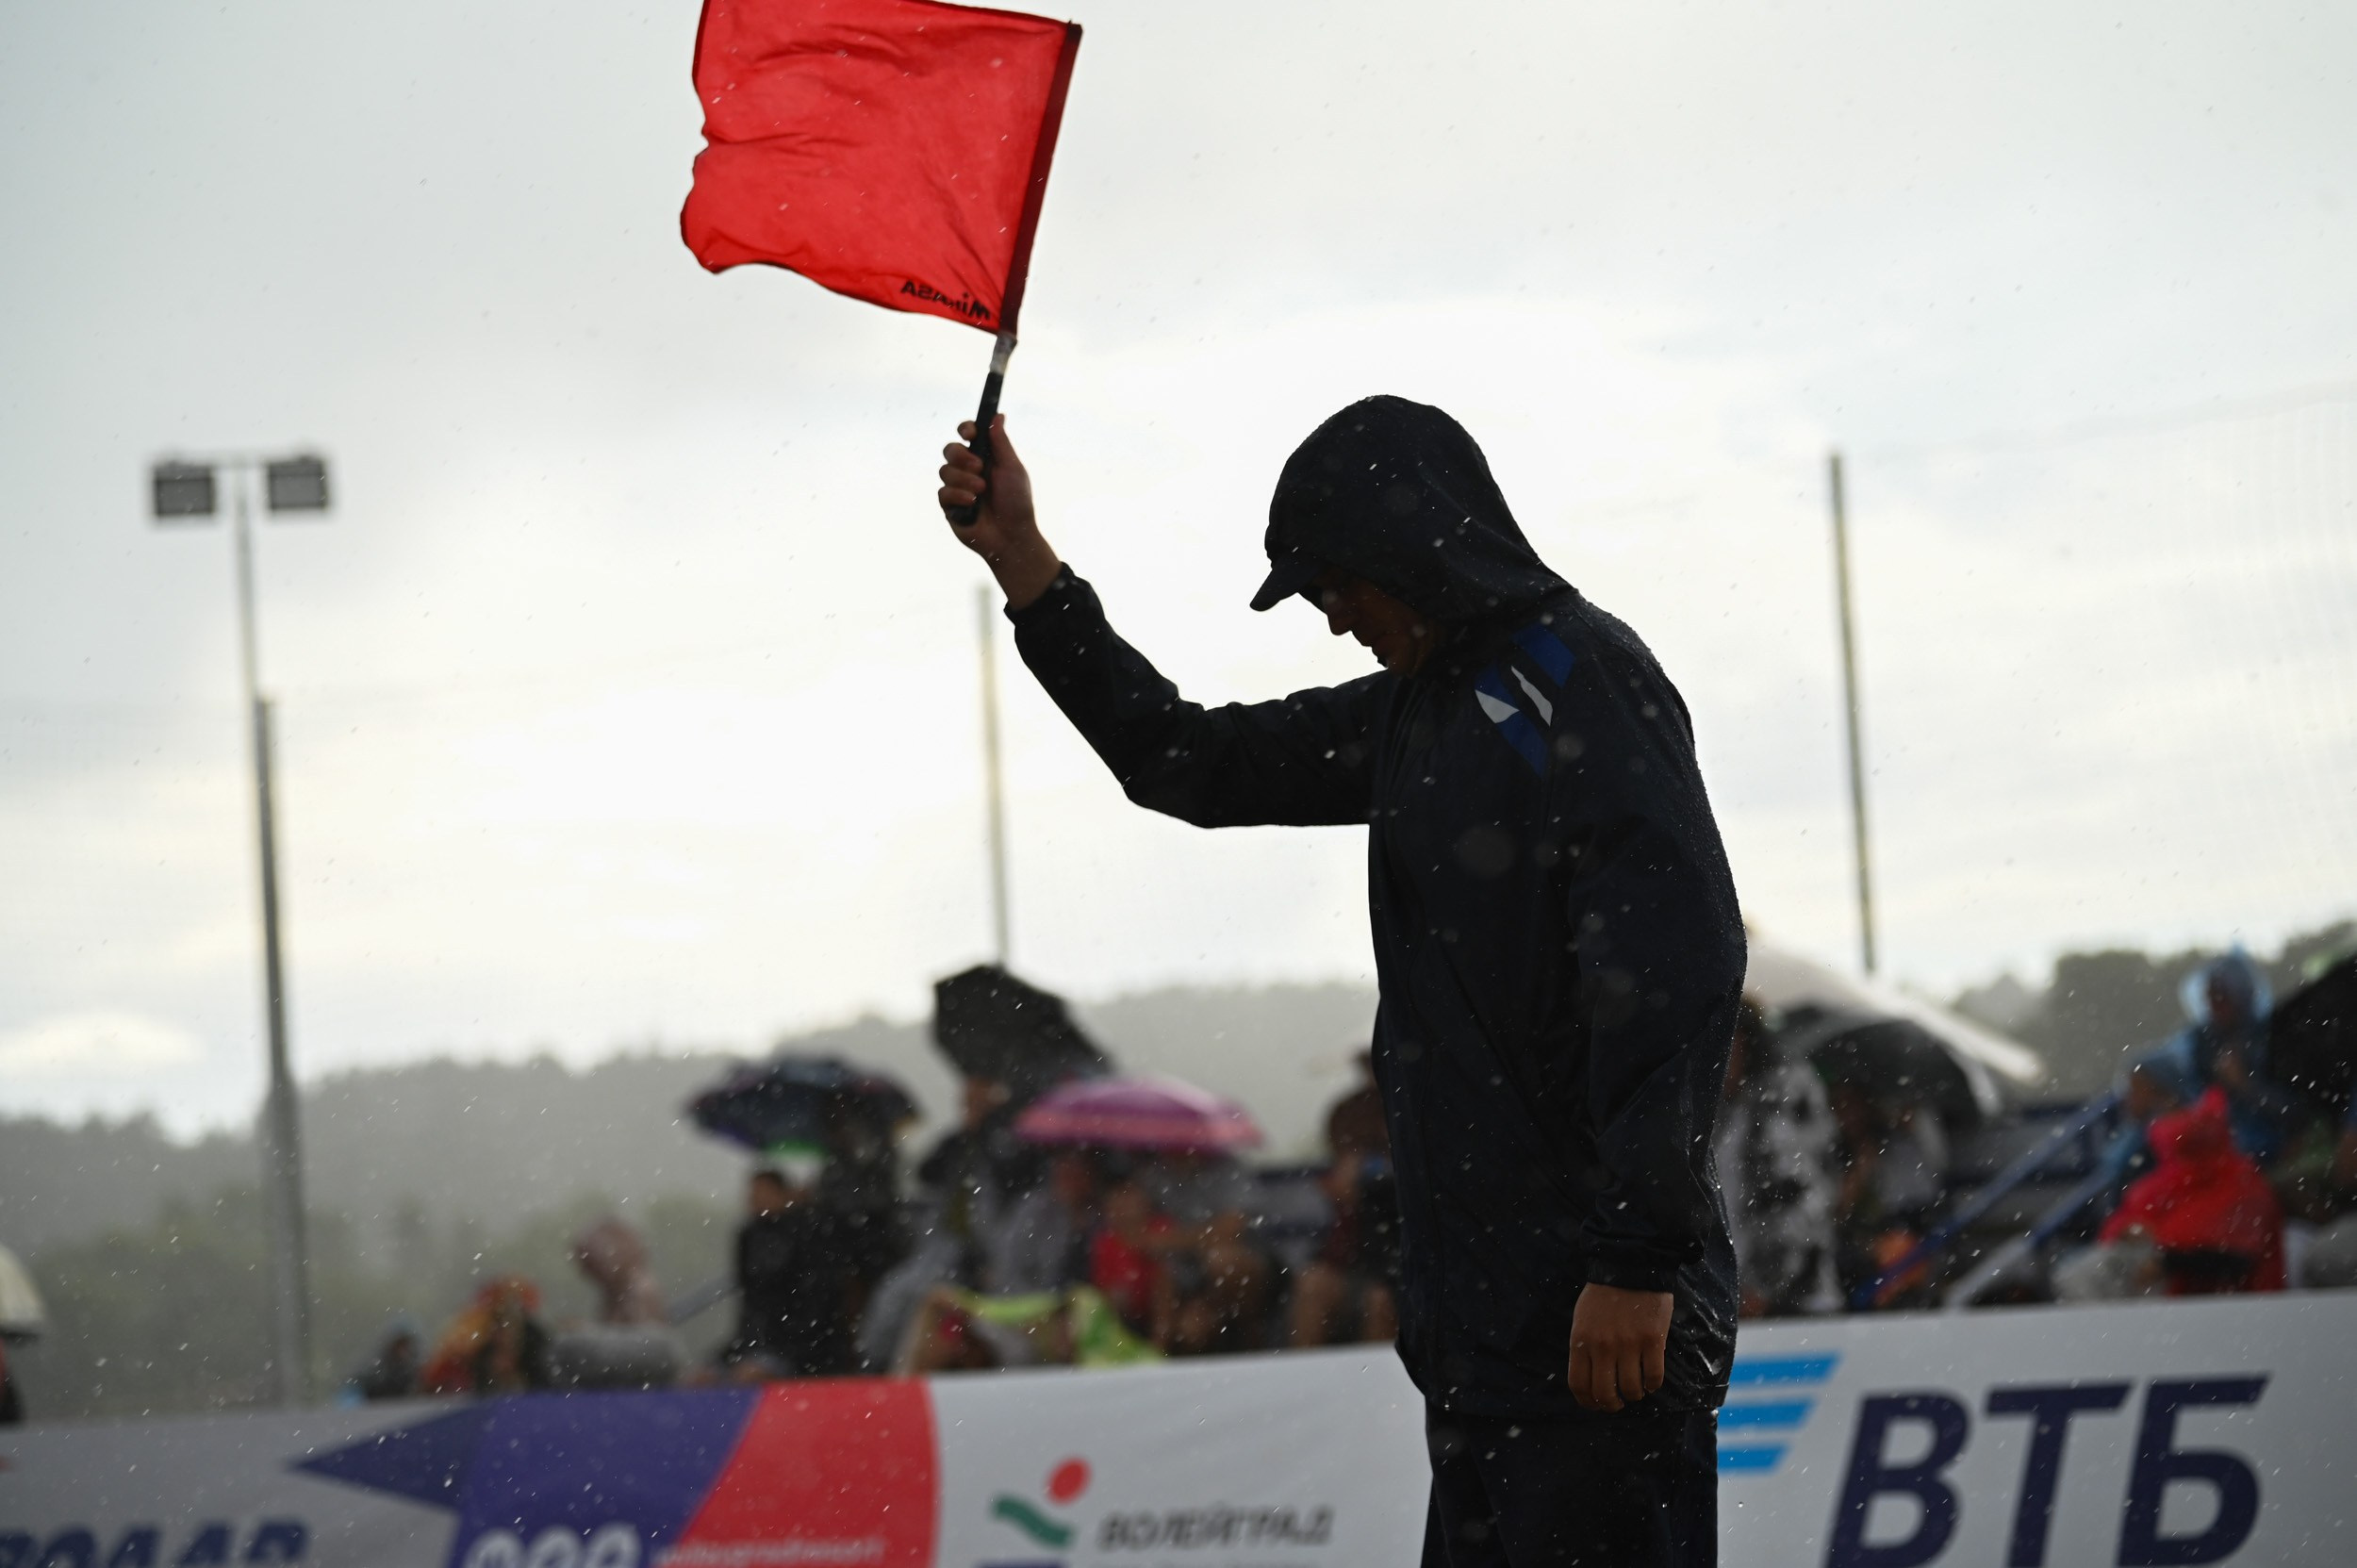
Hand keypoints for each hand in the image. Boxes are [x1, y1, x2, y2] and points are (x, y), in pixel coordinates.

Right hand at [939, 416, 1061, 608]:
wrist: (1012, 536)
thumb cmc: (1017, 503)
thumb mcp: (1012, 468)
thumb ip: (1001, 443)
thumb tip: (998, 415)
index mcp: (984, 457)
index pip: (967, 435)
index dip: (965, 429)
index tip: (970, 433)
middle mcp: (968, 470)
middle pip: (950, 450)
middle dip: (962, 456)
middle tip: (979, 467)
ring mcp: (957, 487)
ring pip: (945, 470)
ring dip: (964, 479)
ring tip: (981, 491)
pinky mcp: (949, 506)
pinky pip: (943, 492)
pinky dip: (958, 496)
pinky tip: (972, 504)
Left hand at [1566, 1283, 1672, 1411]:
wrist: (1629, 1266)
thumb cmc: (1603, 1295)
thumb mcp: (1582, 1319)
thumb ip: (1584, 1347)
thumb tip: (1590, 1379)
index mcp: (1581, 1341)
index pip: (1579, 1385)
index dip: (1588, 1402)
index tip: (1596, 1405)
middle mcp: (1603, 1346)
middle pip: (1605, 1394)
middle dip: (1612, 1405)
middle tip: (1618, 1403)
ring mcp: (1628, 1344)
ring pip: (1631, 1389)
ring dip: (1634, 1395)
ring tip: (1636, 1389)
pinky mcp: (1652, 1340)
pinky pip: (1654, 1377)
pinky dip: (1653, 1385)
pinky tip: (1651, 1380)